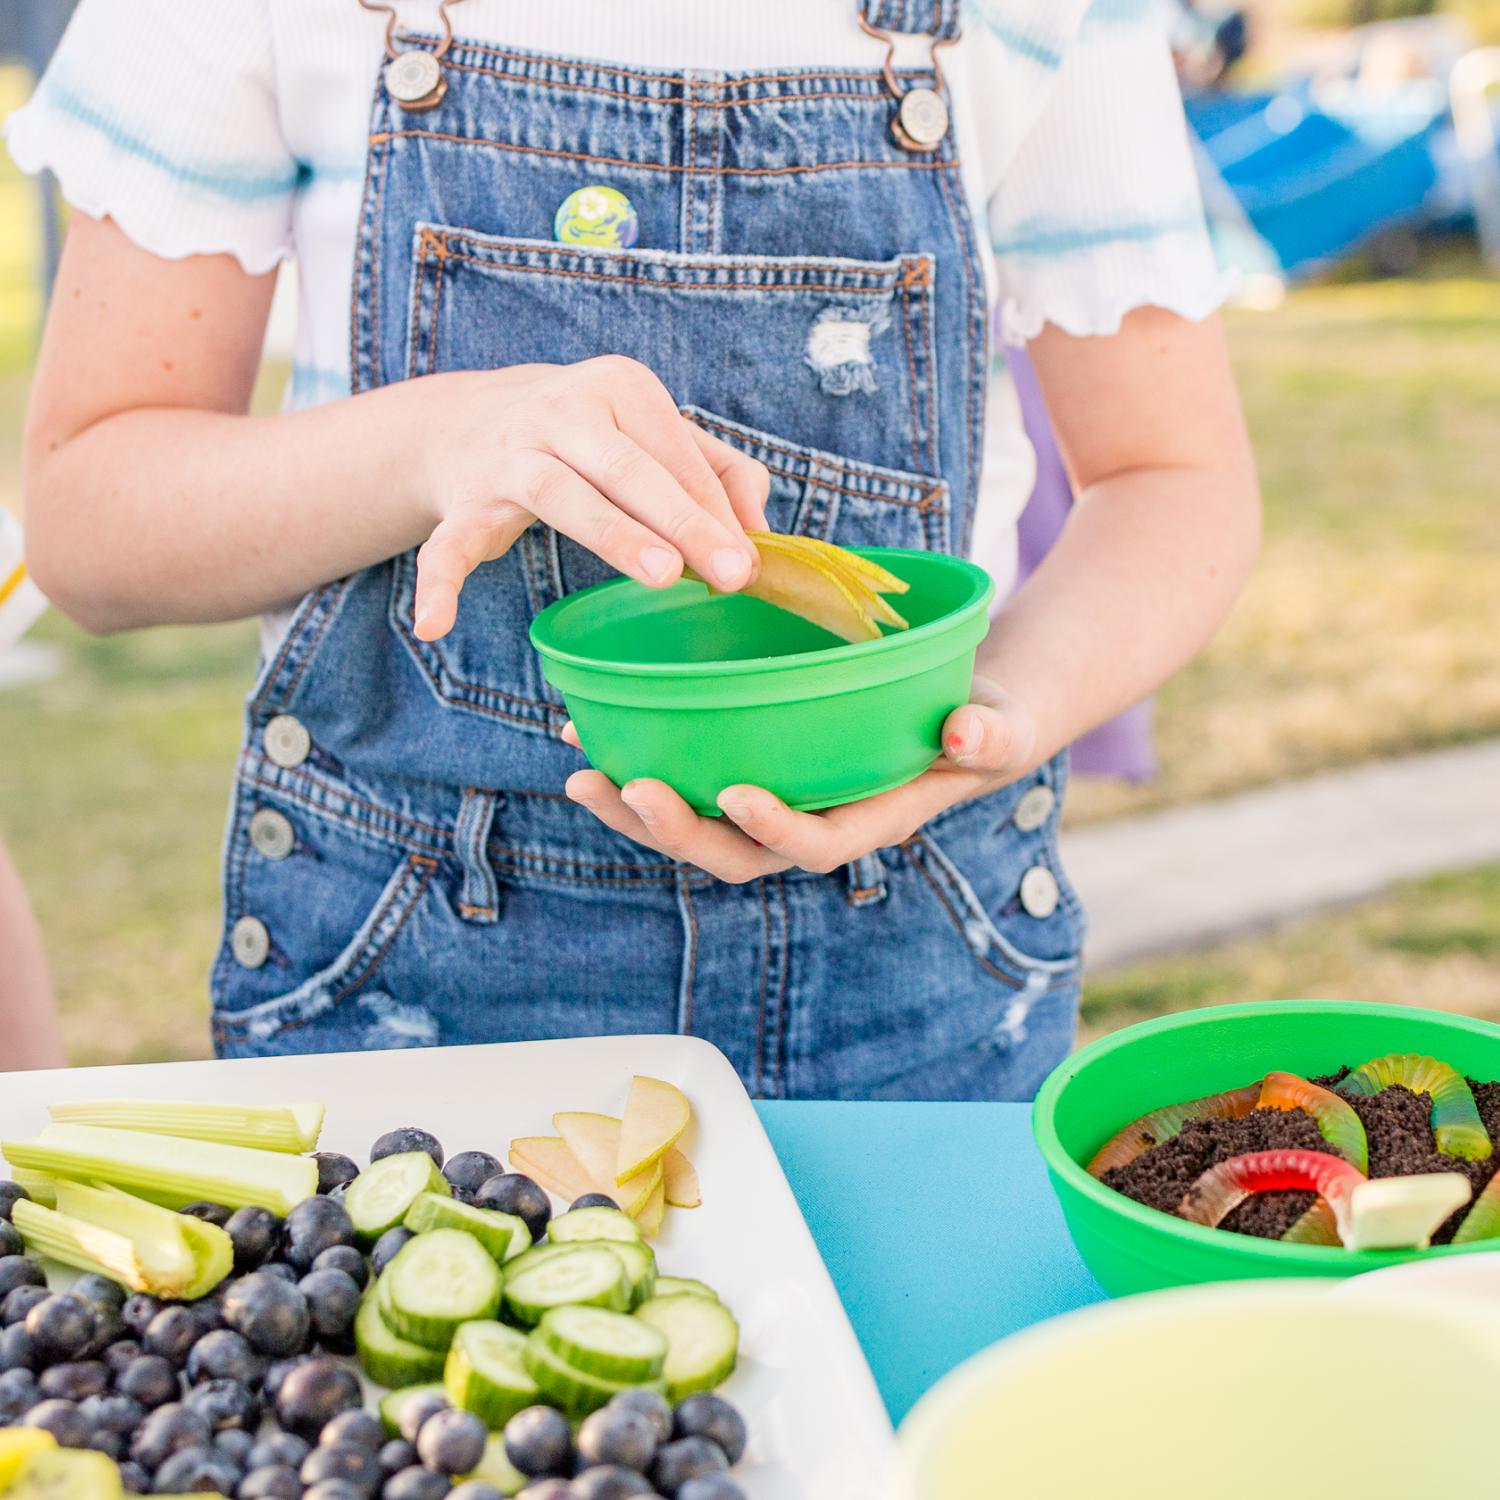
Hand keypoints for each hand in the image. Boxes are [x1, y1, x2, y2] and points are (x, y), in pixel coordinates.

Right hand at [412, 356, 769, 640]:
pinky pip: (448, 542)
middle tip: (728, 571)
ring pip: (560, 494)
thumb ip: (720, 472)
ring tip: (660, 577)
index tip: (750, 562)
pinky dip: (439, 581)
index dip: (715, 509)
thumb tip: (760, 527)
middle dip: (682, 520)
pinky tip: (435, 625)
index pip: (677, 454)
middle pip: (629, 468)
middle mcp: (563, 410)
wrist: (474, 418)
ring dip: (612, 535)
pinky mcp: (464, 500)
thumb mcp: (657, 436)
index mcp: (621, 388)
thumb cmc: (597, 438)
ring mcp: (508, 454)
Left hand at [563, 676, 1038, 882]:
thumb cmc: (979, 724)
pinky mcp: (748, 776)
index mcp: (867, 820)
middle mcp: (808, 823)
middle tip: (630, 786)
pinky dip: (636, 767)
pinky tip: (589, 733)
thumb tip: (964, 734)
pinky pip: (686, 785)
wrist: (955, 720)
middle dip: (677, 830)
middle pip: (733, 852)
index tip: (736, 796)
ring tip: (582, 772)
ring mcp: (772, 805)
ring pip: (694, 828)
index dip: (775, 829)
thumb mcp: (1000, 726)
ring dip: (635, 808)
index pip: (815, 844)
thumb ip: (989, 734)